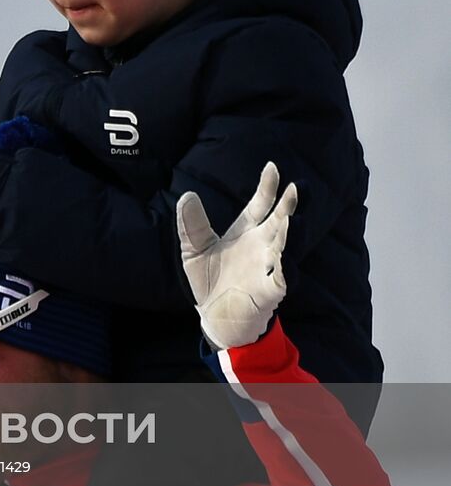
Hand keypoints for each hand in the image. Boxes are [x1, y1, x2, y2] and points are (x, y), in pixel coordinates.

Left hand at [176, 162, 297, 349]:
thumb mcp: (194, 249)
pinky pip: (282, 278)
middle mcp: (262, 246)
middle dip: (290, 205)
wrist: (214, 317)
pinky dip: (285, 267)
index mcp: (246, 233)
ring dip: (291, 233)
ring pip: (285, 247)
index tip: (272, 167)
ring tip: (294, 218)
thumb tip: (187, 195)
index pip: (261, 205)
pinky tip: (284, 255)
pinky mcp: (270, 291)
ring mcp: (268, 267)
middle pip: (281, 221)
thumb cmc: (210, 280)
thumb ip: (191, 224)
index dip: (268, 188)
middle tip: (299, 186)